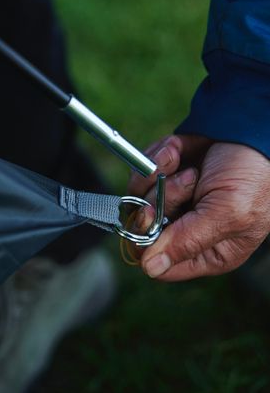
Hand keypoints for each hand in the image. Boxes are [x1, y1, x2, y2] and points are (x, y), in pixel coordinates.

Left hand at [128, 135, 269, 280]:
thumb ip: (188, 241)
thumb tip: (151, 268)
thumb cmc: (253, 173)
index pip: (161, 265)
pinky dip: (158, 155)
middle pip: (144, 227)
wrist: (252, 125)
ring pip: (139, 196)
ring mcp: (176, 200)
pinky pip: (142, 171)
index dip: (148, 241)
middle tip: (187, 179)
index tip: (149, 212)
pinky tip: (180, 148)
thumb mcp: (227, 212)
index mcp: (210, 251)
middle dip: (161, 197)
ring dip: (160, 173)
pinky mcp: (167, 174)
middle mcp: (189, 230)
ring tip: (188, 164)